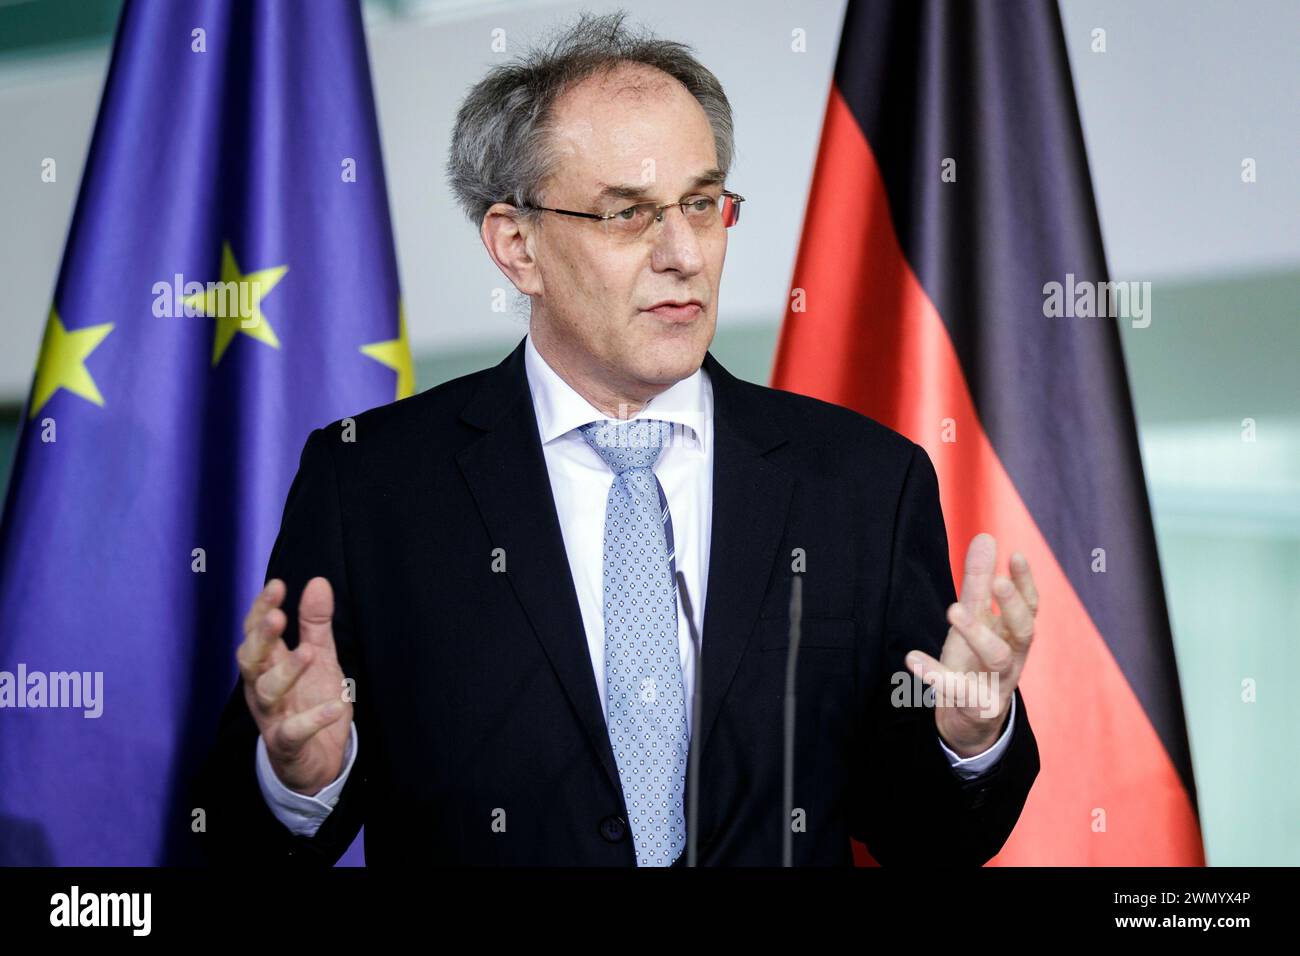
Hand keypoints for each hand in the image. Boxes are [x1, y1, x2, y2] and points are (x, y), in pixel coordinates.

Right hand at [237, 576, 352, 794]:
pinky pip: (294, 732)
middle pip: (250, 660)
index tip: (277, 585)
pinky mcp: (287, 745)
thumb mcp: (319, 657)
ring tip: (308, 653)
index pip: (255, 632)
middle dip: (262, 638)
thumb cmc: (310, 700)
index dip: (261, 609)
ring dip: (286, 672)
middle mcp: (263, 688)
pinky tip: (335, 706)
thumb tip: (318, 582)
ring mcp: (272, 717)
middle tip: (277, 616)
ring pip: (267, 693)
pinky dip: (313, 719)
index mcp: (268, 664)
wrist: (316, 759)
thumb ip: (315, 623)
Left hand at [904, 533, 1038, 756]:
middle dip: (1012, 606)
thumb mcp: (976, 620)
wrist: (971, 720)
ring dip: (978, 633)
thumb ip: (978, 582)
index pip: (1029, 607)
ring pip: (997, 659)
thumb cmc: (975, 660)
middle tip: (996, 582)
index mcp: (1015, 636)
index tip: (1016, 555)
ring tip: (953, 610)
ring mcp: (997, 684)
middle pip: (1024, 631)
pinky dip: (934, 674)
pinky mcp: (975, 706)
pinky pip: (956, 690)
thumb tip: (986, 537)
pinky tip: (913, 657)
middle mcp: (1013, 658)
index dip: (1025, 582)